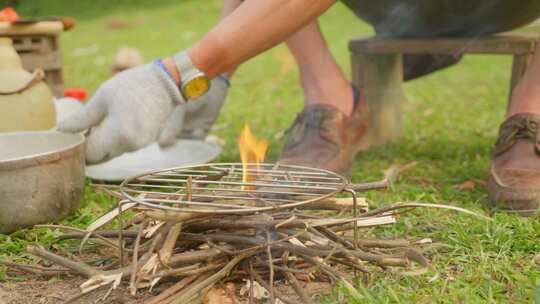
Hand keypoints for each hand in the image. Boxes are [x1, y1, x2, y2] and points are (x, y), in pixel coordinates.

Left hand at [58, 61, 227, 163]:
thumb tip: (62, 131)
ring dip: (105, 140)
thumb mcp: (104, 97)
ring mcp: (141, 145)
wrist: (168, 82)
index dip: (79, 145)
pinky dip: (118, 137)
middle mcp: (131, 145)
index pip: (91, 154)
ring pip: (114, 150)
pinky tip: (118, 120)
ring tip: (104, 119)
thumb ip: (83, 118)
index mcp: (118, 135)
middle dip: (92, 143)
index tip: (73, 133)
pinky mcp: (148, 141)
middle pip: (102, 155)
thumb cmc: (134, 85)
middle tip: (87, 125)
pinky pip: (126, 145)